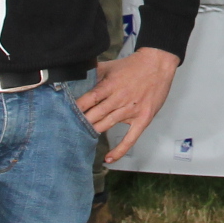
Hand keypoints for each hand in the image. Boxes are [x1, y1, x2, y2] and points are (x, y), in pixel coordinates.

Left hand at [75, 47, 179, 161]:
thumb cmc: (134, 66)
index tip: (65, 114)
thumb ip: (93, 73)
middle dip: (82, 122)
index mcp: (109, 86)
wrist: (158, 64)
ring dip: (93, 132)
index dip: (76, 108)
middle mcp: (119, 99)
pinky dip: (119, 150)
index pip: (88, 100)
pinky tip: (108, 158)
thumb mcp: (110, 66)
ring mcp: (131, 111)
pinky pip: (130, 138)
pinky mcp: (142, 119)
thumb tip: (76, 77)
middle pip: (95, 115)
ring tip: (81, 139)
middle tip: (69, 129)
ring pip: (107, 125)